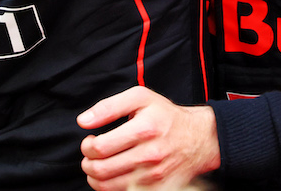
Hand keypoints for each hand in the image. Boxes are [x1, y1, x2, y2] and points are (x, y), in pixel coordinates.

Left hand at [78, 86, 218, 190]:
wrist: (197, 138)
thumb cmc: (166, 117)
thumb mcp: (140, 98)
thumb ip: (109, 107)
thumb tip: (83, 120)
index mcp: (144, 129)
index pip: (100, 148)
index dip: (87, 146)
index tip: (90, 142)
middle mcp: (149, 155)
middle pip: (101, 170)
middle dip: (87, 163)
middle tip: (90, 156)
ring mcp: (152, 176)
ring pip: (108, 186)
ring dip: (95, 177)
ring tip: (98, 165)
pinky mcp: (155, 189)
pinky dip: (111, 187)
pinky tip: (113, 175)